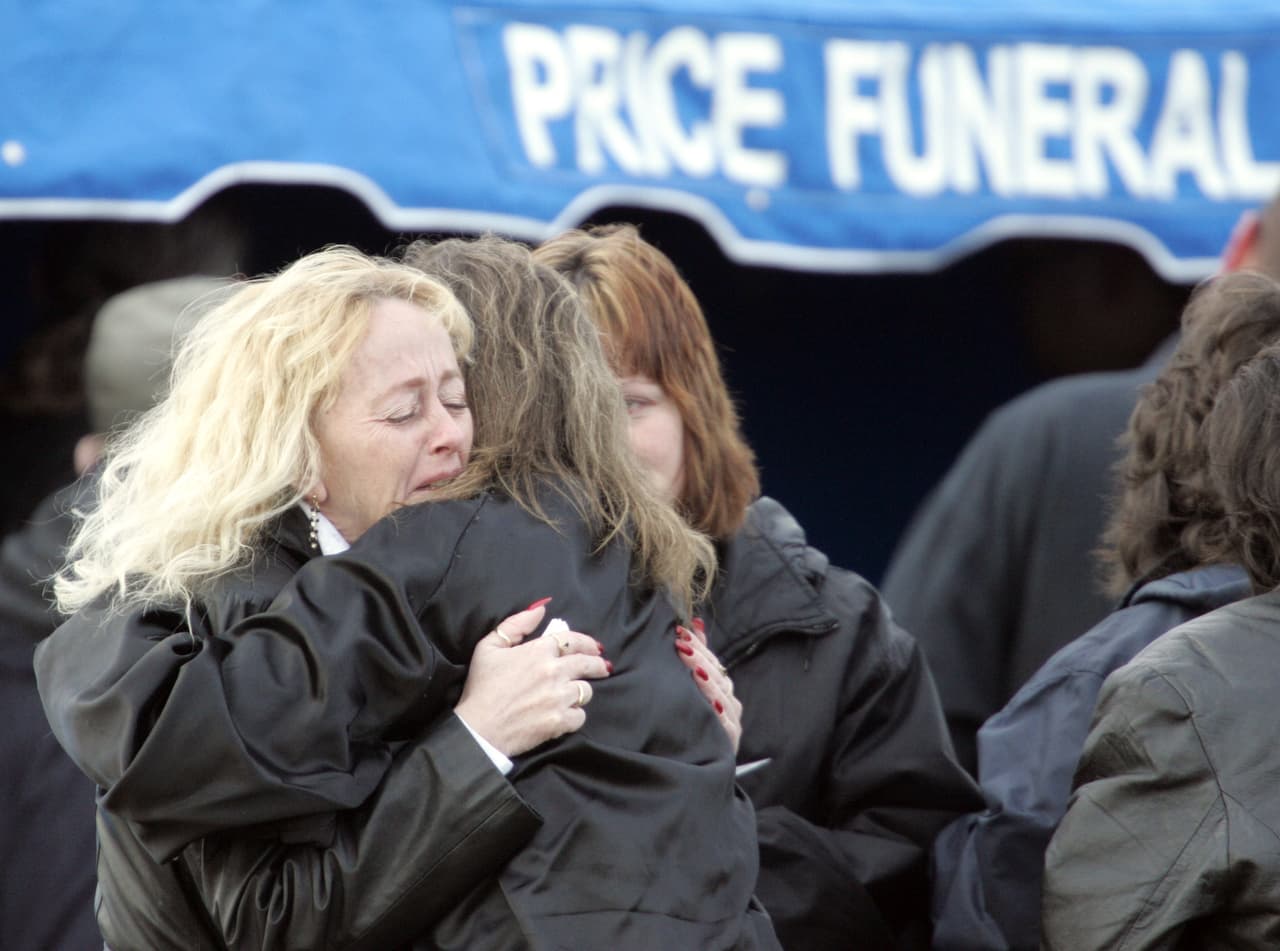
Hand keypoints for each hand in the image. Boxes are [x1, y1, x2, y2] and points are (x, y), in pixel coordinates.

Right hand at [455, 600, 611, 757]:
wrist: (478, 728)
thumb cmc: (481, 687)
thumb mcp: (489, 647)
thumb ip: (516, 624)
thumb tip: (541, 609)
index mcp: (538, 651)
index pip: (572, 640)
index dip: (587, 643)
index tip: (596, 648)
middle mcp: (553, 671)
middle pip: (587, 663)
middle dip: (598, 664)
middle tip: (604, 668)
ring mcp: (558, 697)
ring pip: (585, 690)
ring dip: (581, 692)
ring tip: (576, 694)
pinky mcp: (560, 721)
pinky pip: (580, 716)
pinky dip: (575, 716)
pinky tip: (567, 715)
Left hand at [675, 619, 741, 752]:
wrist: (698, 767)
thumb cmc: (694, 724)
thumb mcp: (695, 687)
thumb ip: (698, 657)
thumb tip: (696, 623)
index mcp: (720, 689)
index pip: (712, 661)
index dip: (699, 646)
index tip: (680, 632)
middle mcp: (729, 704)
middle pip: (718, 676)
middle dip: (699, 658)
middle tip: (680, 644)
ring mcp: (731, 723)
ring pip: (723, 697)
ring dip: (709, 682)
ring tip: (694, 668)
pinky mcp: (729, 743)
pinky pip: (726, 726)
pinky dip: (720, 714)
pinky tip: (712, 704)